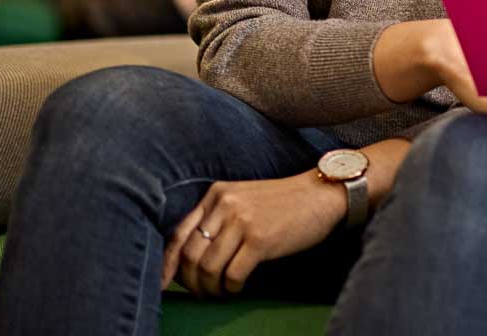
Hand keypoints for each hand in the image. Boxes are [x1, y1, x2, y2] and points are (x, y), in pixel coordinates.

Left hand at [161, 172, 345, 295]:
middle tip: (200, 292)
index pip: (179, 233)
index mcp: (217, 194)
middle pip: (190, 254)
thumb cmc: (283, 203)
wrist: (321, 195)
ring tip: (220, 292)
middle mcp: (225, 205)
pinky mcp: (261, 240)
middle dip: (191, 281)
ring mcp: (243, 222)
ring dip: (211, 288)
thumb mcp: (243, 199)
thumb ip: (218, 218)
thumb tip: (191, 256)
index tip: (165, 282)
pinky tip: (237, 288)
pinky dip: (231, 288)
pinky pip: (233, 275)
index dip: (168, 263)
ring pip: (209, 268)